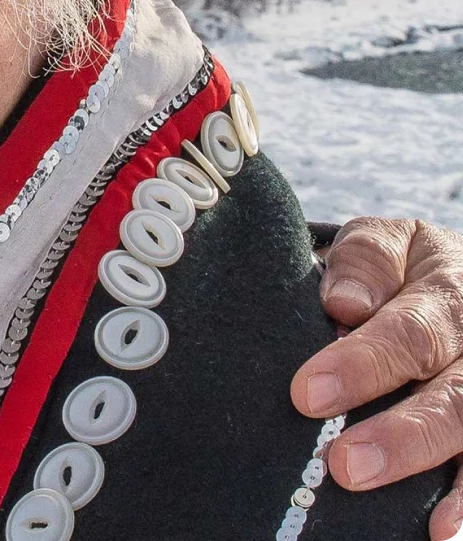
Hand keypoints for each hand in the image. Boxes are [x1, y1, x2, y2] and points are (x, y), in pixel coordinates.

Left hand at [290, 218, 462, 539]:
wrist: (462, 278)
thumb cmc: (401, 270)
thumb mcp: (384, 243)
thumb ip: (364, 263)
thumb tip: (343, 305)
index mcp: (449, 288)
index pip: (410, 330)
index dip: (363, 362)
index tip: (307, 395)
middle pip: (457, 392)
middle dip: (405, 434)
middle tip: (345, 467)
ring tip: (439, 529)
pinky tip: (454, 533)